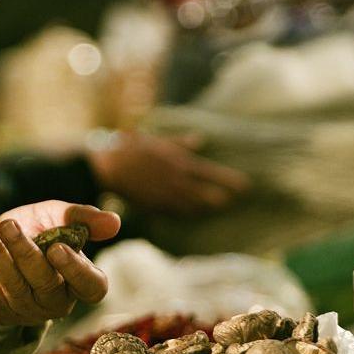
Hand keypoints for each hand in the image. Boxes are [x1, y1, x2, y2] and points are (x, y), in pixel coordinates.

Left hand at [0, 201, 119, 326]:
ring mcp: (26, 307)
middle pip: (44, 282)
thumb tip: (114, 222)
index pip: (90, 286)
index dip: (76, 270)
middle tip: (9, 225)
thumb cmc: (37, 232)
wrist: (0, 244)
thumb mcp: (57, 218)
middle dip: (24, 252)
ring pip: (13, 284)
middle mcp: (56, 300)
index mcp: (80, 280)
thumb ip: (80, 218)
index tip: (57, 247)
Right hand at [87, 132, 249, 213]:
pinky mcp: (155, 206)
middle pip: (203, 193)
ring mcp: (165, 195)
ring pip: (191, 205)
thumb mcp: (158, 142)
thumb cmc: (134, 150)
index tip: (244, 185)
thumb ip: (180, 143)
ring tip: (218, 208)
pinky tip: (194, 213)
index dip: (228, 180)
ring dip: (205, 207)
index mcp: (178, 162)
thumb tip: (200, 140)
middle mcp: (175, 181)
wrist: (109, 168)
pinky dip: (187, 213)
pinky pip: (175, 212)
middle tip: (234, 201)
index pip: (209, 173)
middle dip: (219, 197)